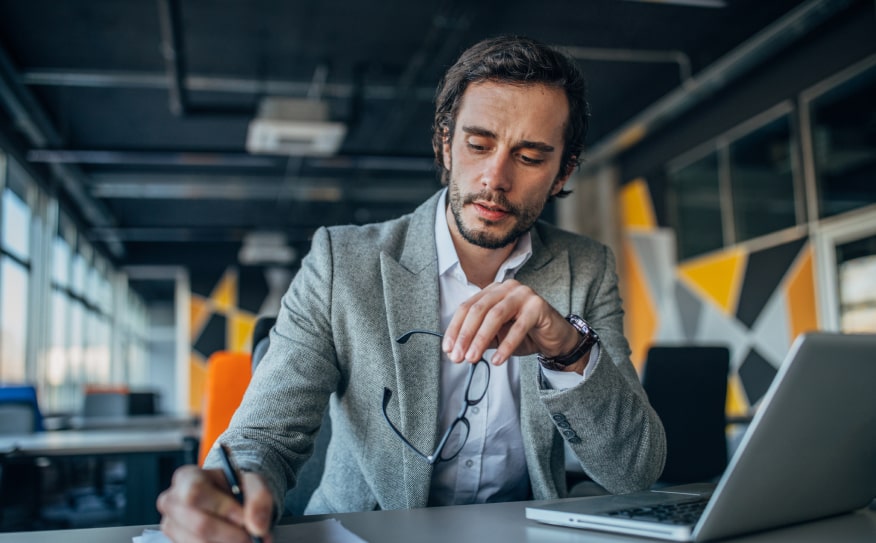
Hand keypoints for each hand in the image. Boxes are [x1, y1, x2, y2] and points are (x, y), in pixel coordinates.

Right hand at [157, 465, 272, 542]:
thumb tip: (258, 527)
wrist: (231, 501)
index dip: (223, 508)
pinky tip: (232, 542)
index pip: (195, 493)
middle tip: (253, 537)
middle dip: (232, 535)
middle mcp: (172, 501)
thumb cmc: (237, 488)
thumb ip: (259, 497)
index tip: (245, 518)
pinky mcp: (177, 542)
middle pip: (200, 524)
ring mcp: (171, 526)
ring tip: (247, 539)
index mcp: (186, 477)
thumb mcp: (253, 483)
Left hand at [441, 279, 582, 368]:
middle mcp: (506, 287)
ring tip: (472, 359)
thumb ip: (478, 338)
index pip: (467, 307)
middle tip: (458, 357)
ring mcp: (523, 293)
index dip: (455, 329)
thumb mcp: (496, 336)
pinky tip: (497, 360)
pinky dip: (505, 345)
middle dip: (465, 335)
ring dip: (480, 339)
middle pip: (478, 309)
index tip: (448, 349)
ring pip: (495, 315)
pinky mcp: (538, 305)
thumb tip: (456, 350)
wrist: (555, 337)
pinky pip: (518, 327)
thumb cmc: (524, 334)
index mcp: (492, 291)